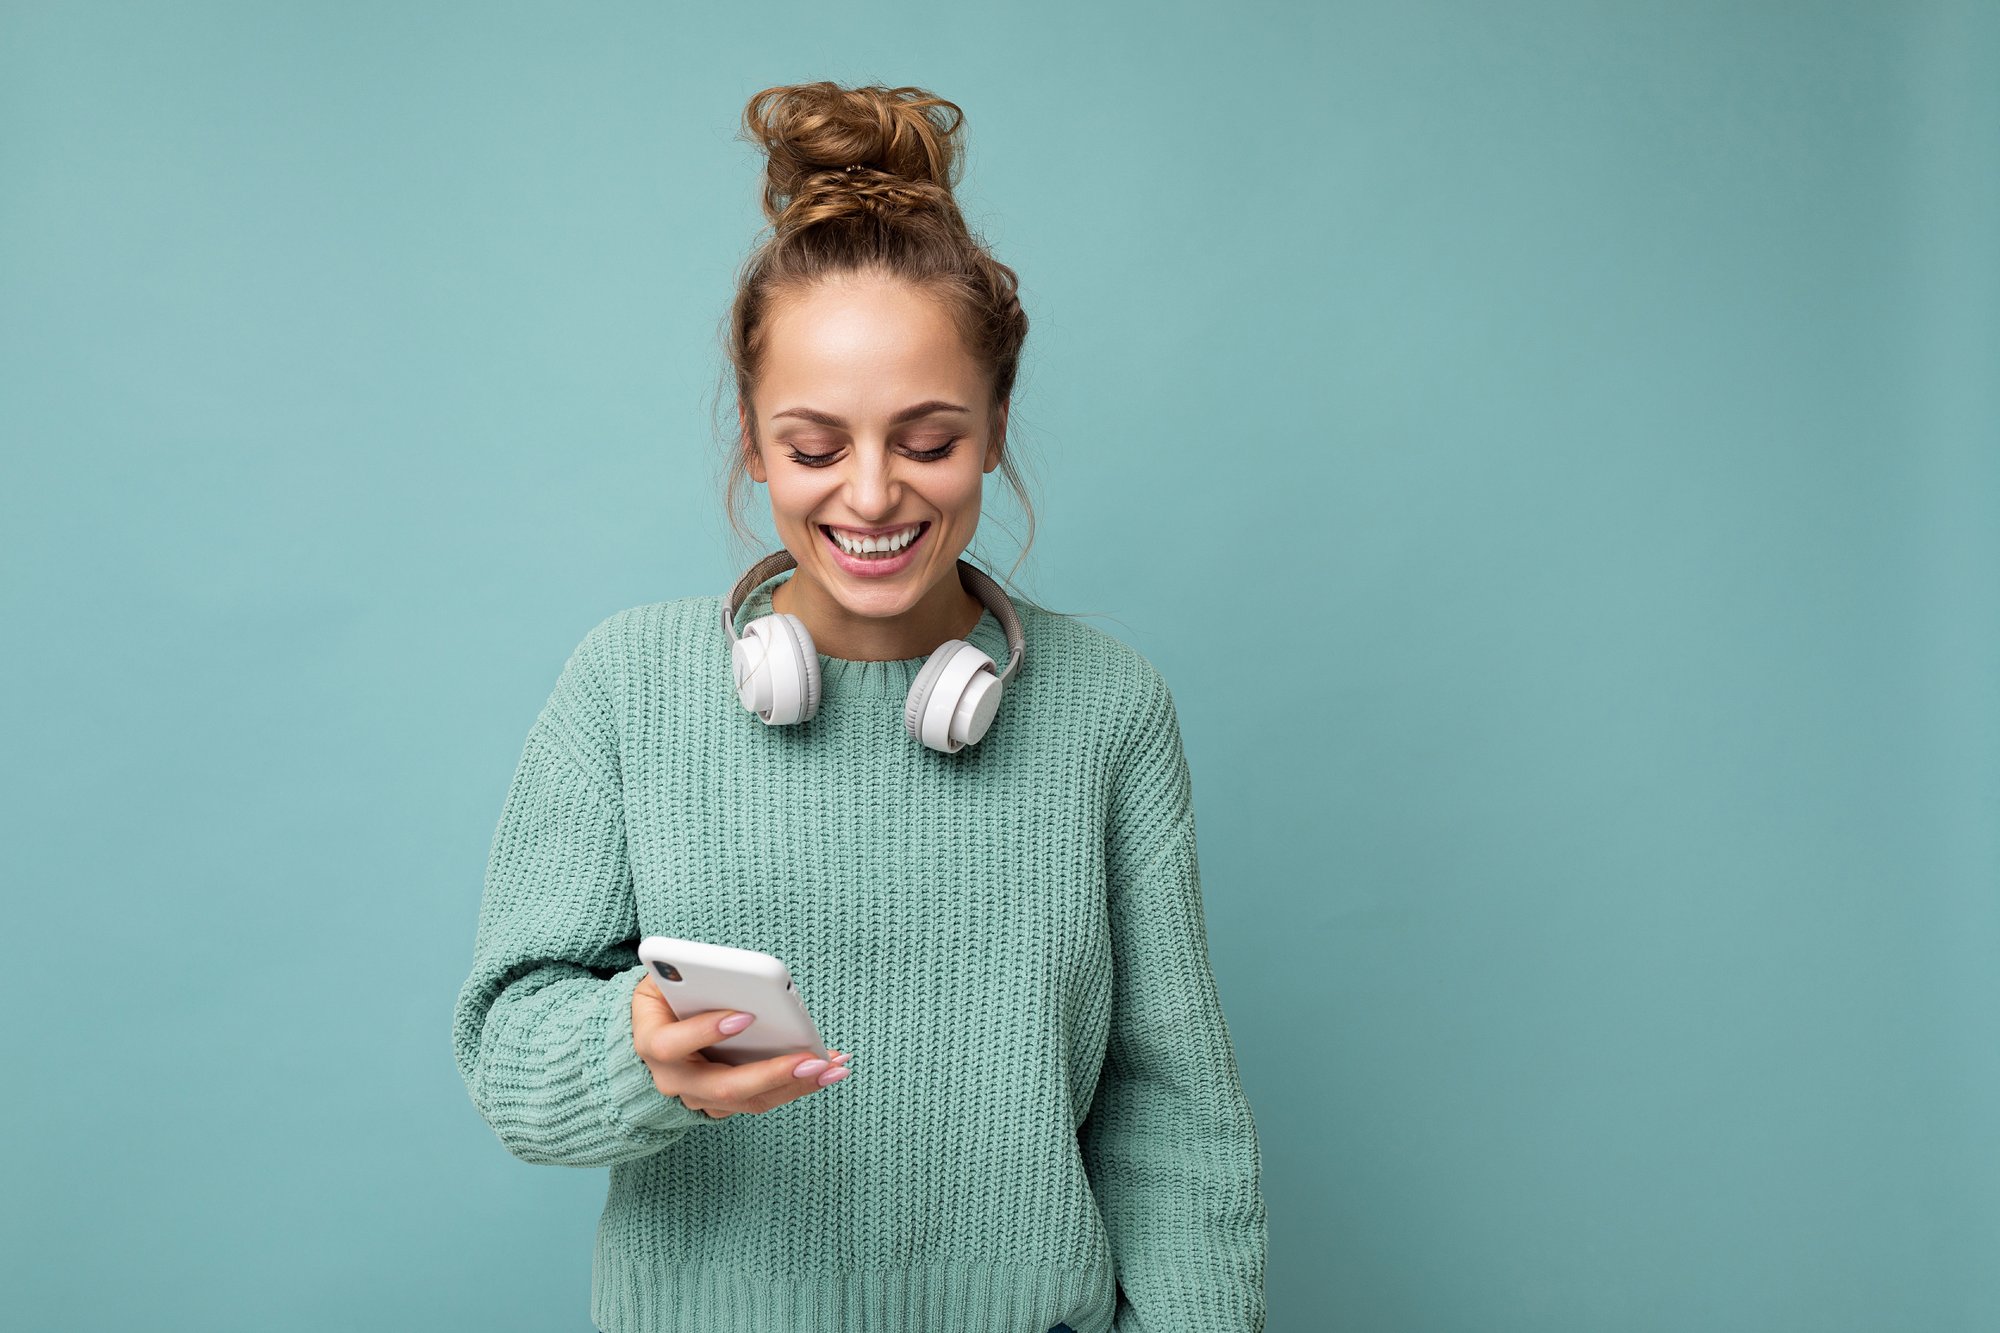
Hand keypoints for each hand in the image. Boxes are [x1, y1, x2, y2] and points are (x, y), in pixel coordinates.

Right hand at [631, 971, 851, 1118]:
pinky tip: (829, 1067)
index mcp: (652, 1043)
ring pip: (751, 1101)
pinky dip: (799, 1085)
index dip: (706, 1031)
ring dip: (797, 1084)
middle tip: (811, 1058)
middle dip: (771, 1073)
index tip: (747, 1015)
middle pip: (723, 1087)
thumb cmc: (664, 997)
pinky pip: (765, 1100)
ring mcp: (700, 1097)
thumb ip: (684, 974)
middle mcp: (674, 1080)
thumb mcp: (663, 979)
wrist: (653, 1032)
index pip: (673, 1044)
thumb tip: (724, 969)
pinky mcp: (725, 1104)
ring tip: (833, 1065)